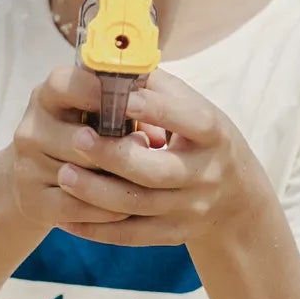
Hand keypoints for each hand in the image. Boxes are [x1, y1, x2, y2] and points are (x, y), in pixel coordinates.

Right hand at [9, 64, 145, 235]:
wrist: (34, 181)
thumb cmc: (80, 137)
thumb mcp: (94, 116)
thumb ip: (126, 114)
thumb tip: (160, 136)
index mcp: (46, 97)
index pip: (64, 84)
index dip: (97, 92)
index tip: (130, 101)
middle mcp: (31, 129)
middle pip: (80, 139)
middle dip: (119, 147)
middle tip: (150, 151)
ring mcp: (27, 166)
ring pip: (81, 176)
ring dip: (116, 182)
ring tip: (147, 184)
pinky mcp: (32, 201)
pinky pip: (76, 206)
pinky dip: (104, 211)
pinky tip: (126, 210)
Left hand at [50, 68, 258, 247]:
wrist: (235, 199)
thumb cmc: (201, 140)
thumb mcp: (195, 110)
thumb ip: (158, 89)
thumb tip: (114, 63)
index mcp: (213, 136)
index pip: (190, 121)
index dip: (155, 109)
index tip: (119, 97)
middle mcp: (205, 175)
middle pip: (157, 171)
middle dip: (114, 156)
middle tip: (77, 138)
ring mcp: (189, 209)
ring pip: (137, 206)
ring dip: (96, 192)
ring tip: (64, 174)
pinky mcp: (172, 234)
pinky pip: (130, 235)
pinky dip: (96, 229)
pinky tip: (66, 217)